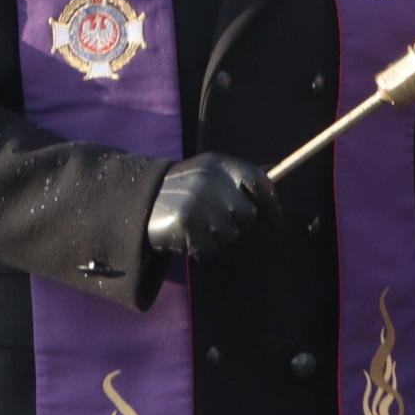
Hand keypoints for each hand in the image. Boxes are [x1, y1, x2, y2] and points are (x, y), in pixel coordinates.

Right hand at [144, 154, 274, 261]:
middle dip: (240, 223)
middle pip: (249, 215)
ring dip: (220, 236)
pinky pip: (213, 248)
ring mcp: (199, 205)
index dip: (271, 202)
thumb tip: (272, 172)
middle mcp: (211, 182)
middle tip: (220, 219)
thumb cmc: (185, 188)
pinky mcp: (188, 228)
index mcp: (219, 165)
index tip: (274, 216)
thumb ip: (240, 174)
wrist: (141, 201)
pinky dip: (204, 248)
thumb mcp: (210, 171)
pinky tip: (190, 235)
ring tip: (200, 224)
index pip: (260, 182)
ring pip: (232, 234)